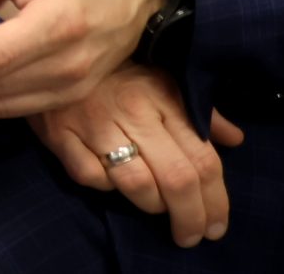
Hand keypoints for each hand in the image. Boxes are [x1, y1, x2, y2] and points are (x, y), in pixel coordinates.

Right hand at [28, 64, 244, 247]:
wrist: (49, 47)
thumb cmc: (115, 71)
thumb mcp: (163, 81)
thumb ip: (200, 112)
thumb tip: (234, 139)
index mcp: (162, 97)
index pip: (202, 159)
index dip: (216, 201)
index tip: (217, 226)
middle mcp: (132, 111)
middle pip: (175, 178)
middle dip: (190, 217)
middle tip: (192, 236)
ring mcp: (94, 123)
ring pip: (136, 183)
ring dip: (152, 206)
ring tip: (157, 210)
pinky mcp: (59, 133)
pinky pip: (89, 176)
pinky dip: (105, 187)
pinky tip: (111, 184)